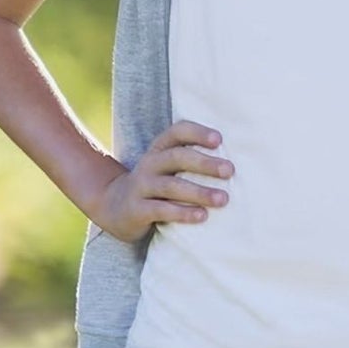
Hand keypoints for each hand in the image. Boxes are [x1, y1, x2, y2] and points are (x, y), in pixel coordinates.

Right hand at [88, 120, 232, 242]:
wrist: (114, 208)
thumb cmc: (155, 186)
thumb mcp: (168, 169)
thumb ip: (191, 162)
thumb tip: (234, 165)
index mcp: (159, 149)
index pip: (177, 132)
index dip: (197, 133)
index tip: (219, 139)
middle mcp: (149, 164)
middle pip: (177, 157)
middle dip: (205, 163)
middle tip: (230, 171)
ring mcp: (140, 186)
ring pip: (171, 186)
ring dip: (199, 192)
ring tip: (223, 199)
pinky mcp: (137, 210)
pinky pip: (161, 210)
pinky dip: (183, 212)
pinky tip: (202, 216)